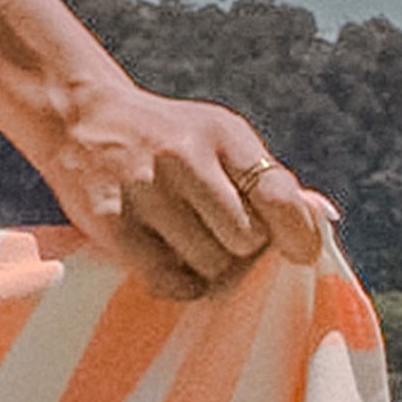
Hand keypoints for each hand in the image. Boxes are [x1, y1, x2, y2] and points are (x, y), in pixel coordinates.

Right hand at [38, 78, 334, 302]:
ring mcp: (144, 189)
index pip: (277, 193)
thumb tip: (321, 220)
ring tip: (187, 242)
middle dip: (241, 248)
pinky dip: (178, 283)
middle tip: (220, 236)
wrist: (80, 118)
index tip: (300, 254)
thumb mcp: (217, 138)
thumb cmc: (167, 140)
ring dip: (207, 265)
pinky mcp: (110, 220)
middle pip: (245, 239)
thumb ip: (264, 179)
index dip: (298, 232)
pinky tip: (169, 261)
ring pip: (208, 264)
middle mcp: (183, 156)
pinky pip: (167, 280)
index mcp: (221, 134)